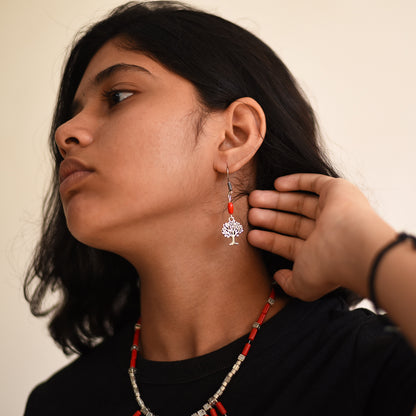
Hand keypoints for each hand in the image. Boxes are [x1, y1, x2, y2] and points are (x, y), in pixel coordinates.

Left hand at [248, 174, 394, 300]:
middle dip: (269, 218)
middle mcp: (326, 232)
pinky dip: (296, 182)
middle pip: (291, 222)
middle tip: (250, 214)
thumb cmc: (327, 267)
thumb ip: (288, 283)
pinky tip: (277, 184)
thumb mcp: (302, 284)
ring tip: (253, 199)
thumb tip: (277, 277)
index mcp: (318, 253)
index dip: (269, 240)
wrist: (353, 247)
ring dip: (276, 201)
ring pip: (299, 202)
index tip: (251, 235)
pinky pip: (314, 183)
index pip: (289, 244)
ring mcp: (332, 211)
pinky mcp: (338, 191)